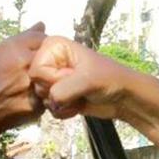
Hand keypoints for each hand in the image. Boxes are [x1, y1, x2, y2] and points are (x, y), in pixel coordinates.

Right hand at [0, 22, 46, 133]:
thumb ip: (22, 39)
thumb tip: (43, 24)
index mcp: (15, 48)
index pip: (42, 38)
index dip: (40, 46)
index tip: (35, 52)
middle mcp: (26, 64)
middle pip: (50, 57)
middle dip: (46, 62)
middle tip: (32, 70)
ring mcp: (33, 85)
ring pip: (51, 78)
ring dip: (45, 79)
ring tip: (25, 86)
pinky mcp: (37, 105)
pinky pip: (46, 96)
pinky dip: (41, 96)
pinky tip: (25, 98)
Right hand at [27, 36, 141, 120]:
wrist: (123, 97)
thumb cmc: (109, 79)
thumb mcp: (87, 80)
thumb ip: (63, 89)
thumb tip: (50, 101)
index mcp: (54, 47)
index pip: (35, 69)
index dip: (52, 79)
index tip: (71, 77)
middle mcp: (50, 60)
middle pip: (35, 85)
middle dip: (57, 93)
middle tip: (76, 88)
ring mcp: (54, 78)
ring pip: (42, 98)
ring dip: (61, 104)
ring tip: (79, 97)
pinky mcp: (58, 95)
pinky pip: (49, 109)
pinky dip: (64, 111)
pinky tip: (78, 106)